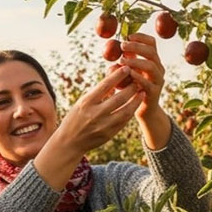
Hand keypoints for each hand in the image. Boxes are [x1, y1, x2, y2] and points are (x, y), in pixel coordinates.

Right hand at [34, 65, 144, 189]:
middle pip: (119, 98)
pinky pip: (124, 121)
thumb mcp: (82, 103)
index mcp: (86, 103)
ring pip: (126, 111)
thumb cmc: (75, 118)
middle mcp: (95, 114)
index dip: (118, 76)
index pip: (105, 86)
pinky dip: (131, 111)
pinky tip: (135, 105)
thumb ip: (97, 93)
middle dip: (131, 88)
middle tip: (138, 80)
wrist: (69, 143)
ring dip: (136, 100)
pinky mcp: (109, 134)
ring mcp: (103, 126)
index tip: (127, 68)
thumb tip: (113, 77)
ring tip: (141, 92)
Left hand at [120, 33, 171, 149]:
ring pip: (152, 66)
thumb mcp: (127, 72)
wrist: (142, 111)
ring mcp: (158, 81)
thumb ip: (124, 60)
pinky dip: (138, 77)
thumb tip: (112, 48)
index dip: (141, 37)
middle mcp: (158, 68)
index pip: (152, 43)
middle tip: (122, 46)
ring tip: (122, 61)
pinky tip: (128, 74)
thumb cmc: (131, 89)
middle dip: (137, 47)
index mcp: (153, 60)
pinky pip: (148, 83)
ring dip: (136, 61)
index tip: (128, 36)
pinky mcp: (154, 93)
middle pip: (152, 52)